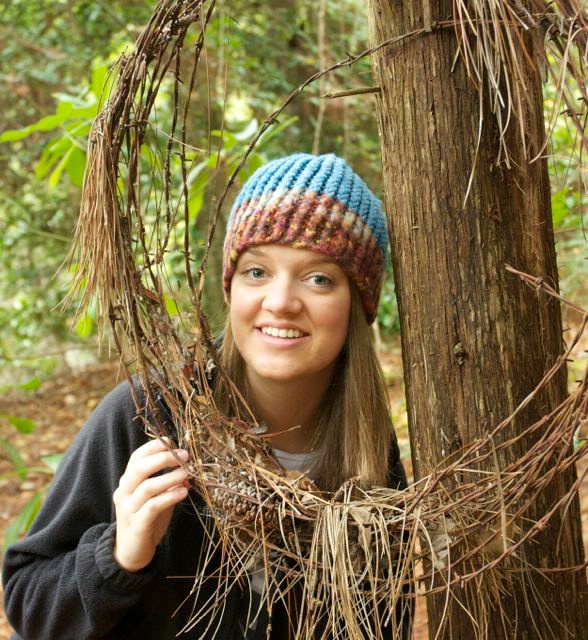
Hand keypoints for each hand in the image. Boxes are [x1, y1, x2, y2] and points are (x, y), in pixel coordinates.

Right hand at [113, 438, 188, 571]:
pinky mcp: (137, 525)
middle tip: (184, 456)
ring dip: (170, 477)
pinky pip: (153, 507)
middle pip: (140, 468)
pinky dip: (169, 497)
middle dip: (163, 459)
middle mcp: (124, 492)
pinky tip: (183, 493)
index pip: (136, 458)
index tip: (172, 442)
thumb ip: (169, 484)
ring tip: (187, 474)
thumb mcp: (158, 497)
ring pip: (147, 487)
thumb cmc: (147, 519)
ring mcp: (128, 509)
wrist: (131, 552)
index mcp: (127, 482)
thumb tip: (187, 470)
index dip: (153, 447)